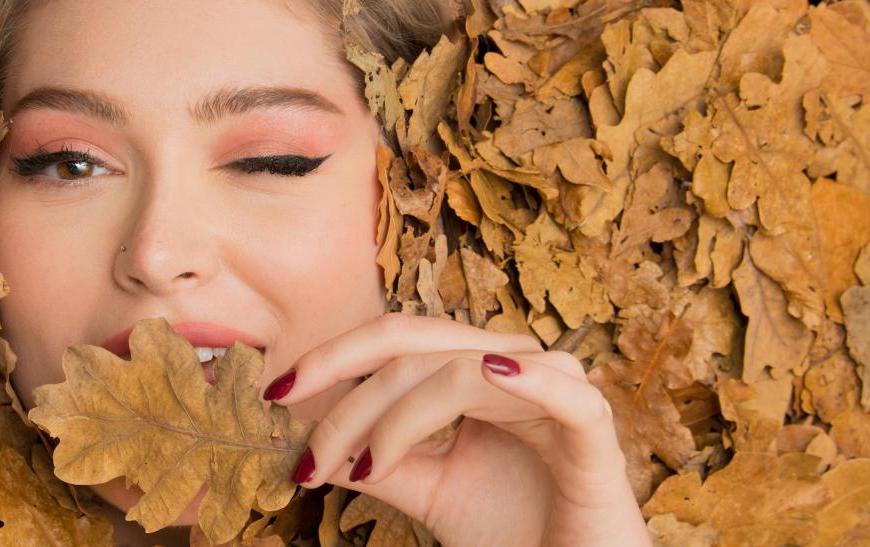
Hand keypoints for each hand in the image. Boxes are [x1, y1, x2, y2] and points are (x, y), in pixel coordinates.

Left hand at [262, 313, 651, 546]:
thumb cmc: (514, 531)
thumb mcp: (430, 491)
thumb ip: (381, 461)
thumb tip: (310, 443)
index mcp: (474, 370)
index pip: (396, 342)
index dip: (334, 358)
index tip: (277, 394)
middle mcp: (511, 365)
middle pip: (413, 346)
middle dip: (347, 390)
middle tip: (305, 443)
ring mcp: (553, 388)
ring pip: (456, 371)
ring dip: (394, 418)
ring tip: (359, 467)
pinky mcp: (592, 426)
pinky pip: (560, 389)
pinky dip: (526, 378)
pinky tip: (491, 374)